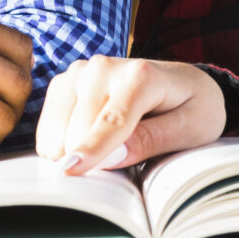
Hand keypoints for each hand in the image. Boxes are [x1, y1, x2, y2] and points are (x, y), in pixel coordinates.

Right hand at [34, 57, 225, 173]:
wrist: (183, 83)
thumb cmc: (191, 109)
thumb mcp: (191, 129)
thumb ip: (153, 140)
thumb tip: (110, 157)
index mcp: (142, 76)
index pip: (113, 120)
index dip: (92, 148)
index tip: (70, 170)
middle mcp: (105, 67)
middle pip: (79, 130)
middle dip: (92, 158)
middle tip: (123, 158)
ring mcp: (81, 72)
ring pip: (57, 130)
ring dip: (72, 151)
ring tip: (106, 150)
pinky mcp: (65, 82)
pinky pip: (47, 126)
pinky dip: (59, 144)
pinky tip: (84, 144)